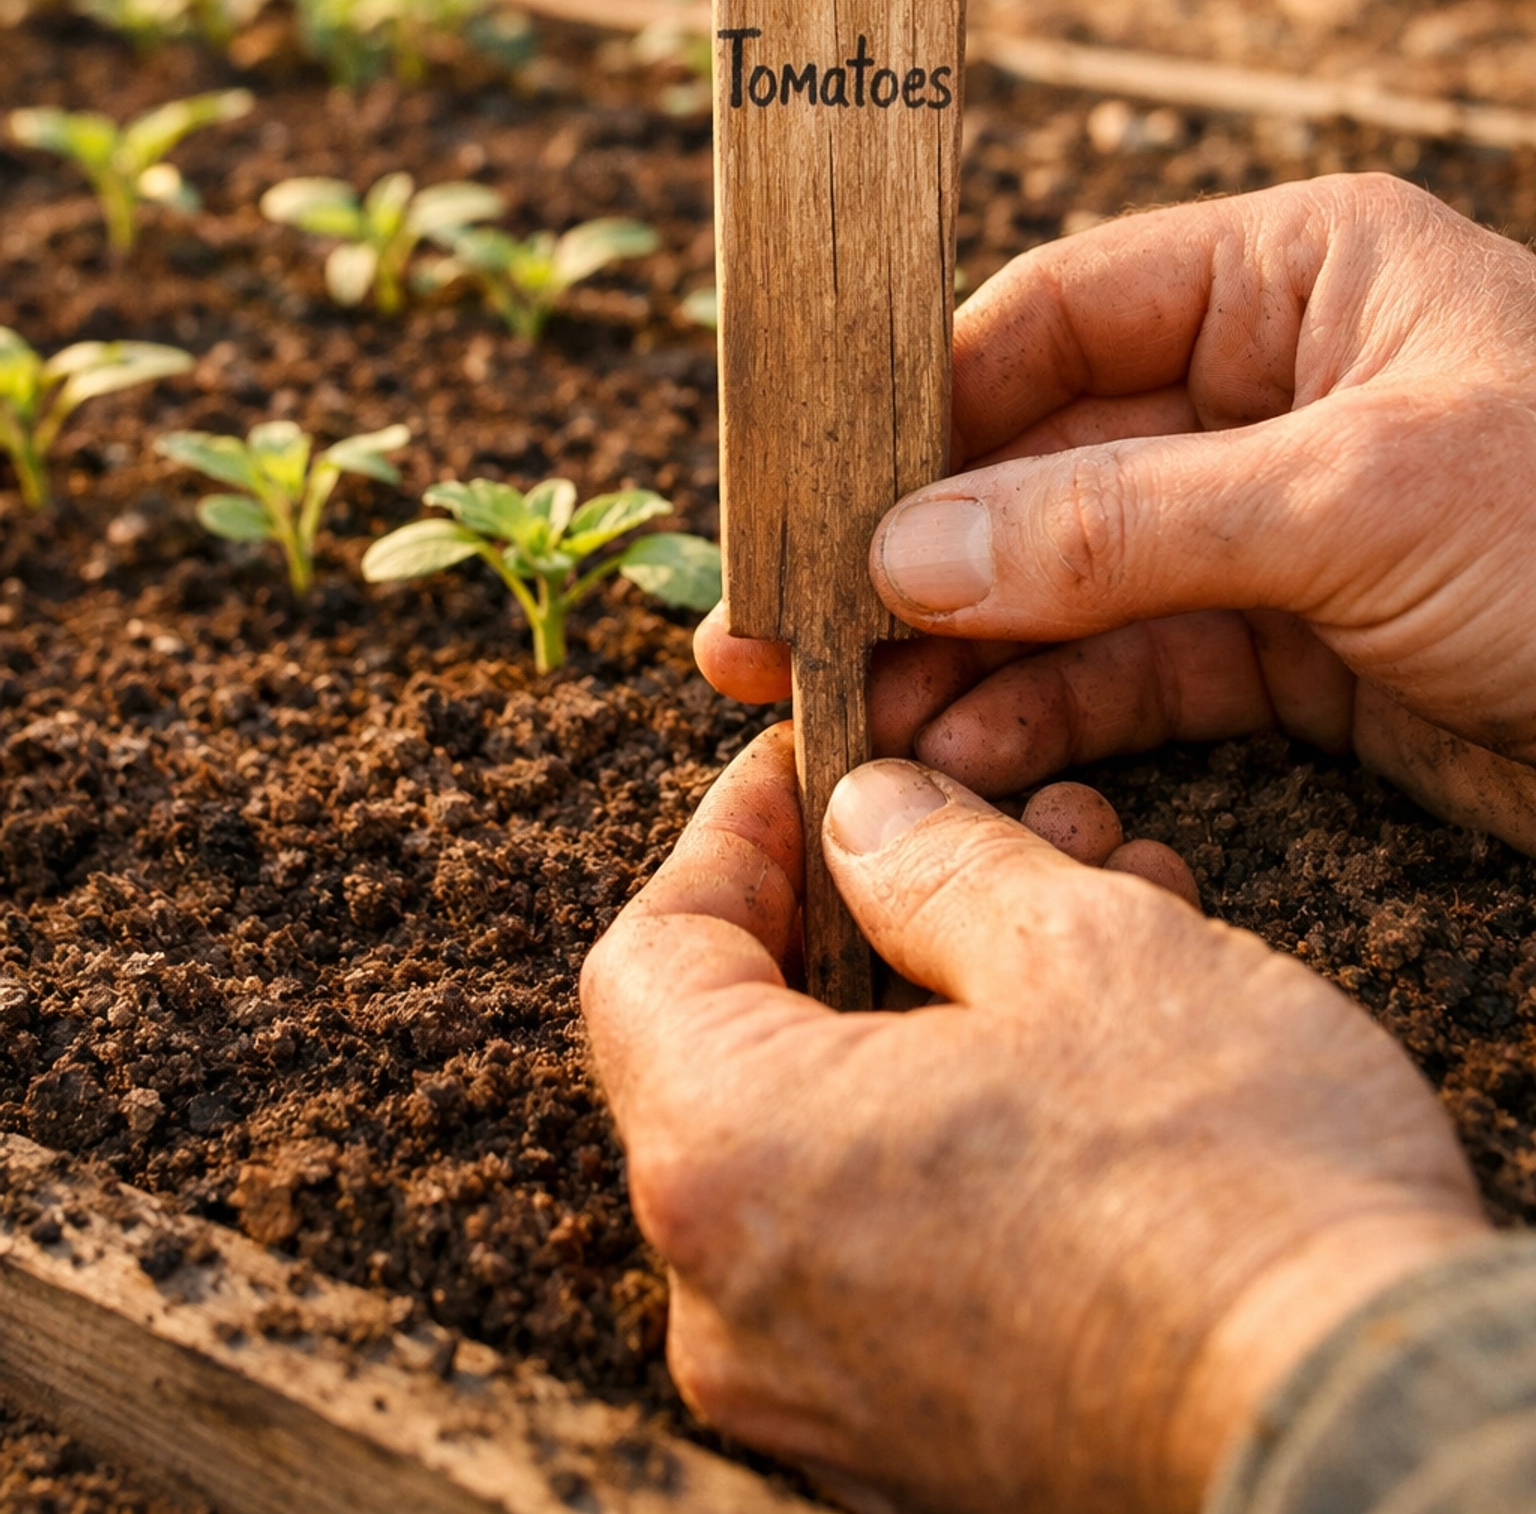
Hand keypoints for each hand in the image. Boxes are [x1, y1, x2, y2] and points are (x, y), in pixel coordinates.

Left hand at [582, 728, 1486, 1513]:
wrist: (1361, 1429)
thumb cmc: (1219, 1179)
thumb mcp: (1075, 945)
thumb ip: (932, 859)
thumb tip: (864, 818)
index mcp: (729, 1158)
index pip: (651, 954)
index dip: (733, 836)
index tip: (810, 764)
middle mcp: (736, 1301)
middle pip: (740, 1047)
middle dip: (869, 909)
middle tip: (973, 820)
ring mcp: (820, 1389)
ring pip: (836, 1136)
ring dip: (940, 1002)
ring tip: (1079, 900)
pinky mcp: (917, 1437)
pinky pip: (893, 1238)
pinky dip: (963, 1124)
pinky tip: (1088, 1039)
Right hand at [697, 175, 1535, 852]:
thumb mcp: (1358, 500)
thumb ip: (1121, 525)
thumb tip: (905, 552)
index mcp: (1298, 274)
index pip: (1057, 312)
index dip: (920, 401)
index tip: (802, 486)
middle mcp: (1273, 388)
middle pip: (1043, 459)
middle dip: (916, 550)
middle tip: (777, 629)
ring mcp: (1279, 526)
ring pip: (1073, 583)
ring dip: (965, 653)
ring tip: (854, 722)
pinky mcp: (1301, 655)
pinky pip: (1140, 675)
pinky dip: (1052, 720)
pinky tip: (967, 759)